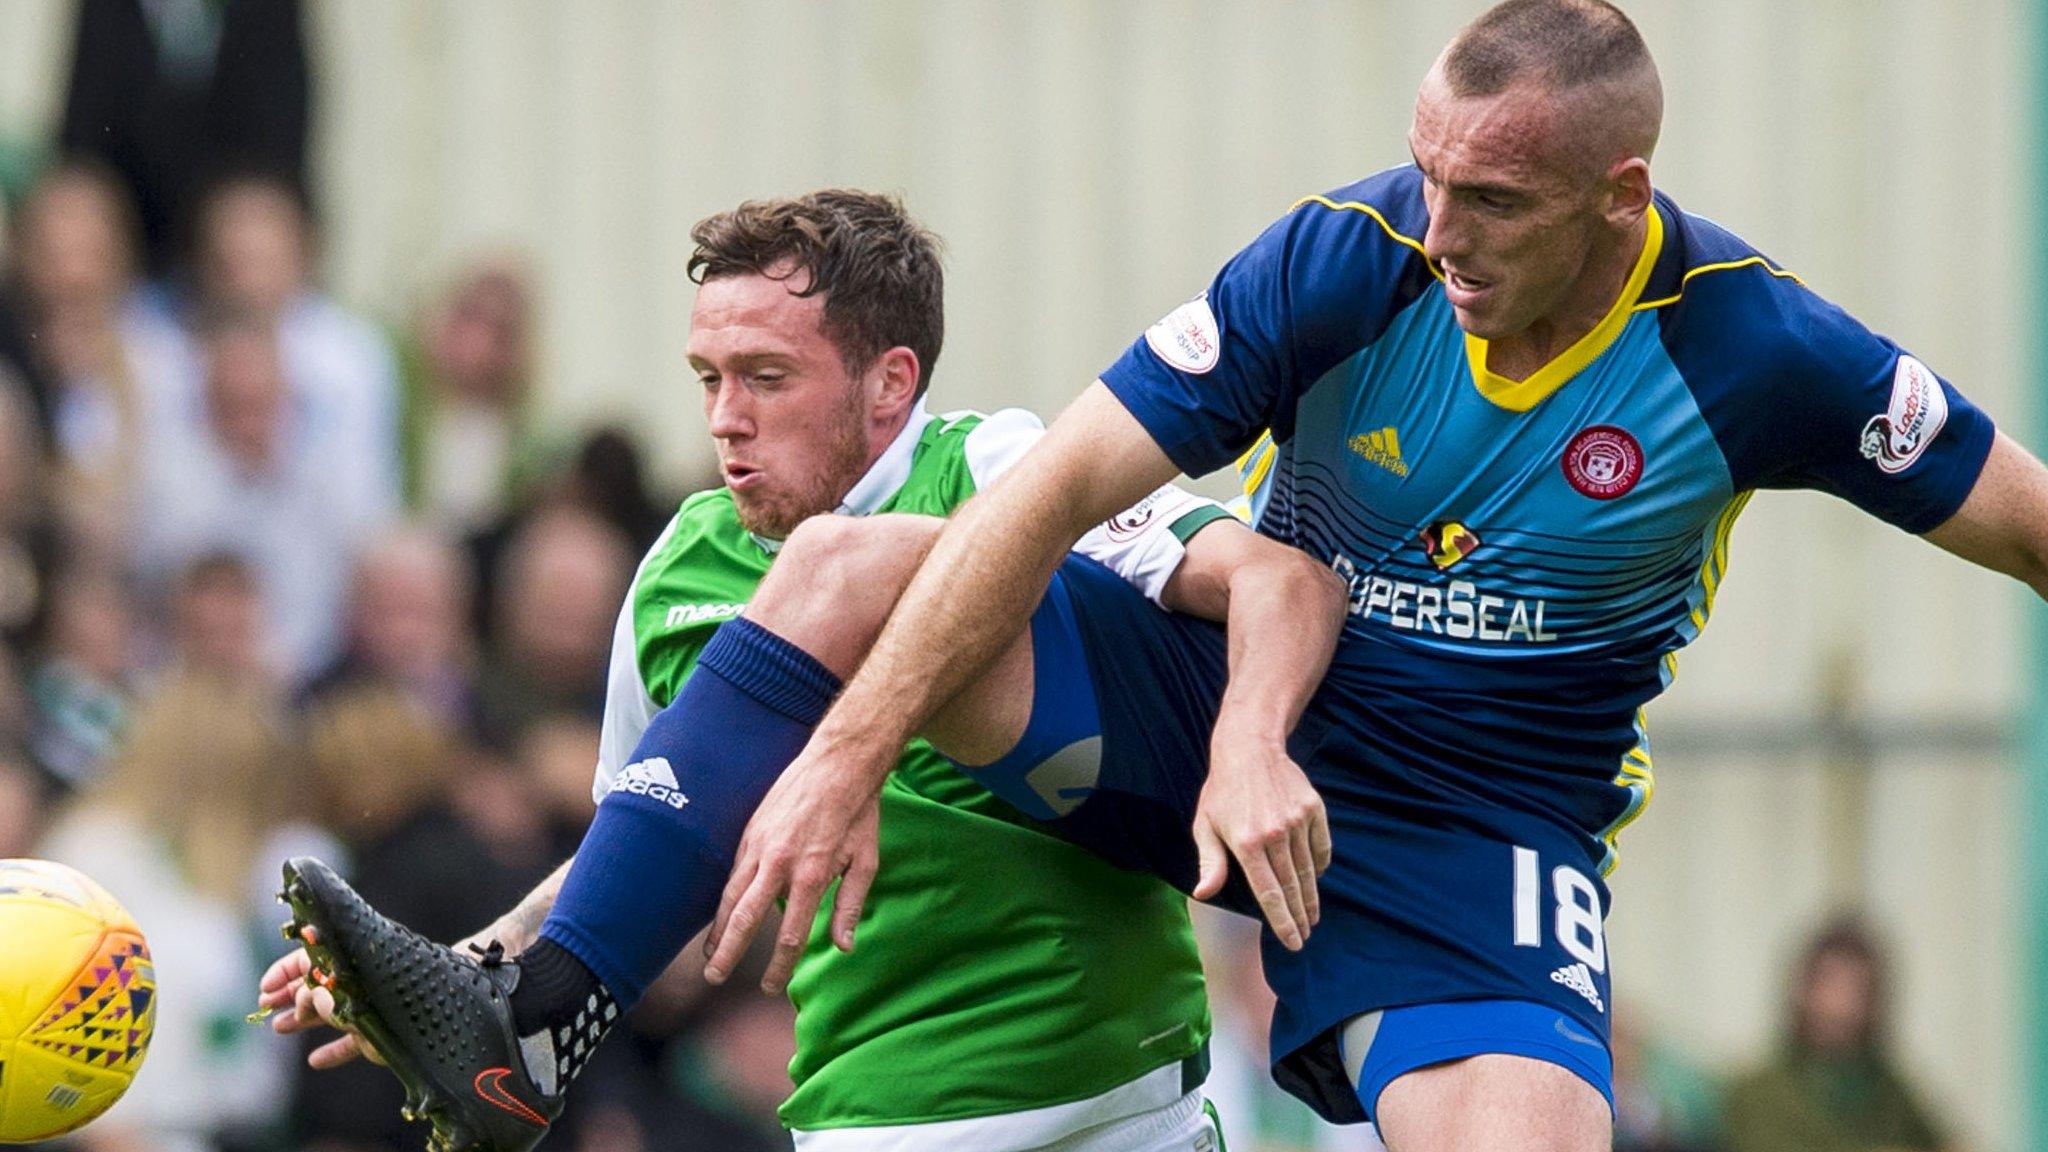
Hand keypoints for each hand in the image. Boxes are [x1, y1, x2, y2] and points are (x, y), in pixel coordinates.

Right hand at [254, 938, 383, 1067]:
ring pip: (330, 1013)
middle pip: (317, 986)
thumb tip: (300, 1001)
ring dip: (302, 1019)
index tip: (264, 988)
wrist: (436, 1006)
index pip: (310, 960)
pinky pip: (352, 1043)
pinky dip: (333, 1052)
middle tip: (264, 1006)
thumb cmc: (392, 983)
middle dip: (288, 995)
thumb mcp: (345, 988)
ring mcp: (368, 1008)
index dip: (284, 972)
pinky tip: (314, 1061)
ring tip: (279, 1027)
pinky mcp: (379, 1032)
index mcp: (349, 961)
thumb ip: (317, 995)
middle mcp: (357, 982)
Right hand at [703, 748, 883, 993]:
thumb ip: (850, 906)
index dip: (779, 966)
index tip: (770, 987)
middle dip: (729, 952)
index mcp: (812, 875)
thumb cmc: (857, 814)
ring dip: (718, 927)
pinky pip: (734, 871)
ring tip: (709, 953)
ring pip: (732, 894)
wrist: (840, 762)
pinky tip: (720, 914)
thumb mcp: (865, 862)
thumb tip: (843, 947)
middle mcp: (780, 863)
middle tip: (715, 978)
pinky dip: (724, 897)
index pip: (790, 934)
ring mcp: (760, 845)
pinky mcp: (751, 830)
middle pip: (747, 918)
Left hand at [1192, 717, 1331, 950]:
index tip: (1293, 942)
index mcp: (1245, 844)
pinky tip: (1315, 880)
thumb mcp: (1205, 825)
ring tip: (1312, 917)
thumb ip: (1210, 862)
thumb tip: (1203, 894)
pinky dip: (1319, 866)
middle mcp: (1274, 834)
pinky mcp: (1313, 809)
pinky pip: (1321, 847)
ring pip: (1308, 870)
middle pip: (1291, 887)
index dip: (1282, 922)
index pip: (1269, 894)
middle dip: (1299, 917)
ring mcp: (1296, 821)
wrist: (1249, 748)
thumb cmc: (1222, 792)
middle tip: (1304, 936)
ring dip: (1311, 897)